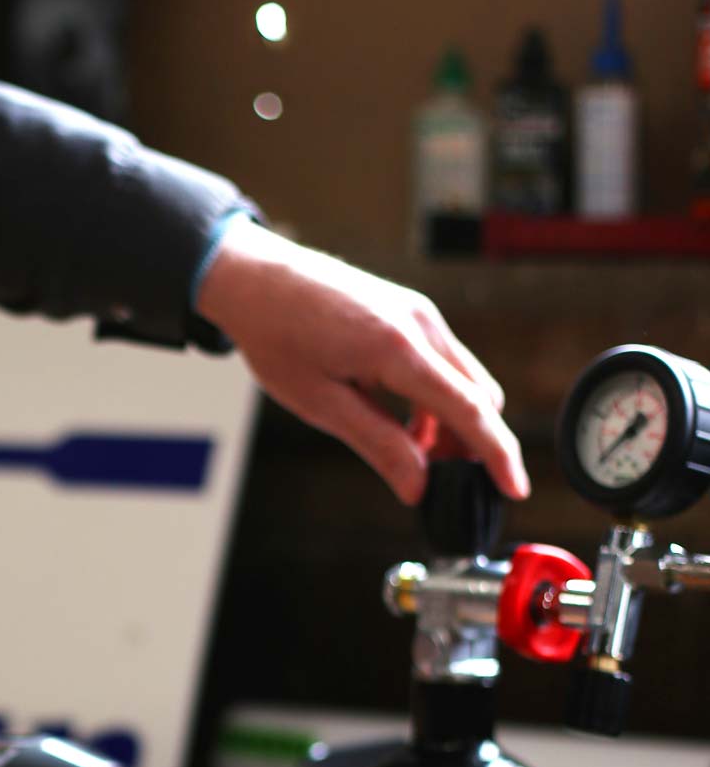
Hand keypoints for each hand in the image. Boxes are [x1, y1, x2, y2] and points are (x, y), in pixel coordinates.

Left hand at [197, 220, 529, 505]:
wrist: (253, 278)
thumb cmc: (275, 335)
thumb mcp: (320, 403)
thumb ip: (377, 444)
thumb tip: (418, 487)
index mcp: (398, 348)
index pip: (469, 410)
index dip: (497, 455)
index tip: (513, 488)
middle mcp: (419, 323)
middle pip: (477, 394)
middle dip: (471, 442)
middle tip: (440, 478)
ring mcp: (416, 310)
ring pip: (462, 376)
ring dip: (449, 418)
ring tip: (410, 449)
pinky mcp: (407, 307)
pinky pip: (440, 358)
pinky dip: (433, 392)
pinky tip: (399, 414)